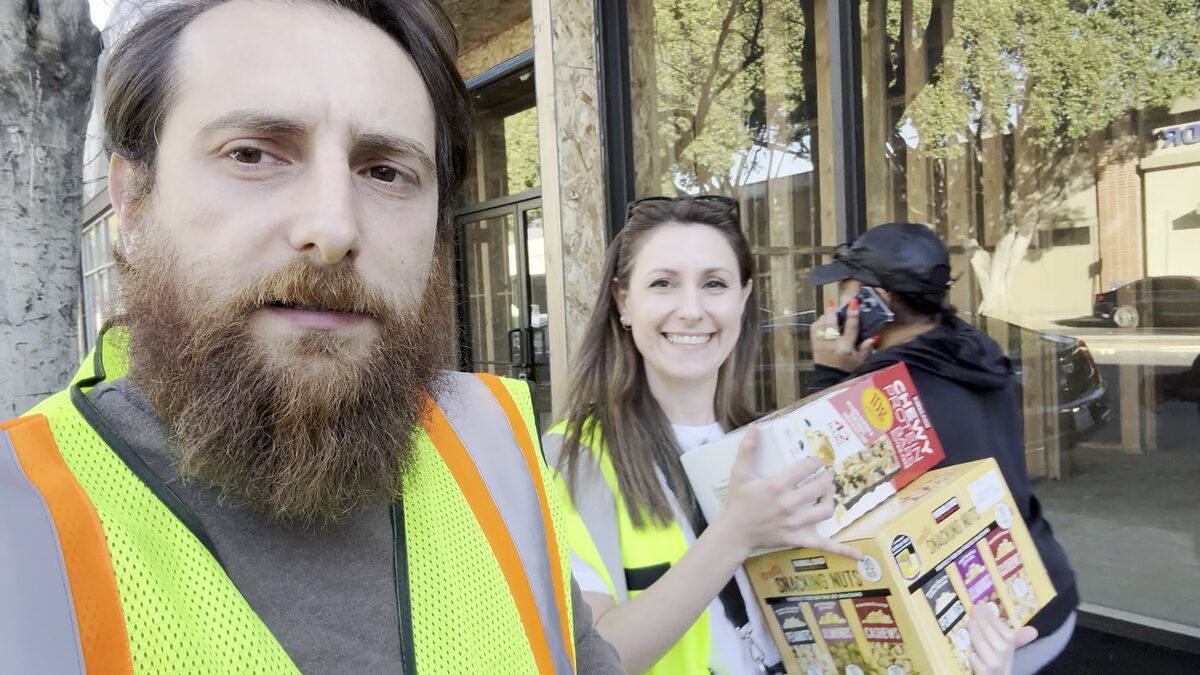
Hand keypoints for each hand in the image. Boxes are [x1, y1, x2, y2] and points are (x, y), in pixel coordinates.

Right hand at [715, 426, 860, 559]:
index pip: (805, 468)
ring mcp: (796, 523)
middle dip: (827, 477)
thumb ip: (748, 449)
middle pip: (820, 487)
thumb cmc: (738, 501)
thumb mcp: (739, 472)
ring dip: (831, 498)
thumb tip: (756, 426)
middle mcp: (789, 503)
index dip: (815, 462)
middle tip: (828, 473)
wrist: (734, 531)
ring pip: (825, 510)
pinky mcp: (798, 538)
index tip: (817, 460)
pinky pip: (823, 545)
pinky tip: (858, 554)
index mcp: (777, 486)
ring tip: (829, 492)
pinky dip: (842, 550)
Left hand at [811, 299, 873, 372]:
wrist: (830, 379)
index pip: (850, 327)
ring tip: (830, 312)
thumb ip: (866, 349)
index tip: (854, 302)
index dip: (853, 314)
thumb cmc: (847, 369)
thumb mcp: (860, 361)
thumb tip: (873, 338)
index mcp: (845, 347)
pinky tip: (823, 321)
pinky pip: (813, 328)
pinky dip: (818, 322)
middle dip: (833, 310)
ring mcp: (821, 343)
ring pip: (821, 323)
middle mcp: (832, 343)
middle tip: (836, 302)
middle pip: (831, 322)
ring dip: (825, 315)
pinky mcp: (814, 344)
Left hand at [967, 604, 1038, 674]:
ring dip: (977, 634)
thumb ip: (1017, 638)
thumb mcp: (1006, 650)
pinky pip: (978, 663)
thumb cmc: (998, 662)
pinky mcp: (984, 674)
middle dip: (985, 622)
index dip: (994, 618)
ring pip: (985, 649)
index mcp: (1010, 649)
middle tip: (974, 608)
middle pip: (996, 638)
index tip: (982, 604)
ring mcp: (994, 667)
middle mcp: (1005, 659)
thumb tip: (1033, 630)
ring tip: (970, 622)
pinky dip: (974, 658)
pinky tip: (971, 653)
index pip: (1007, 633)